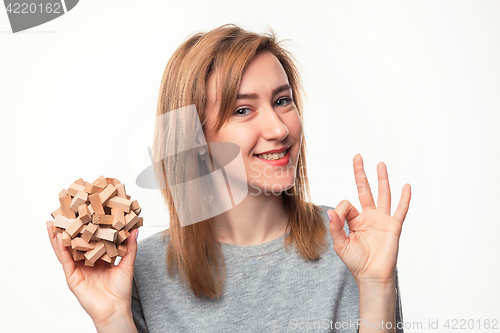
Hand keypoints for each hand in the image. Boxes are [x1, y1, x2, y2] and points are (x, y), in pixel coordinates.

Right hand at [46, 220, 138, 327]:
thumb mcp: (127, 264)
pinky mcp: (72, 277)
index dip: (87, 226)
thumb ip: (130, 247)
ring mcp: (77, 269)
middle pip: (75, 242)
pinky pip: (65, 261)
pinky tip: (58, 237)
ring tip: (53, 222)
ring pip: (65, 250)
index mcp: (98, 258)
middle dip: (68, 229)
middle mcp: (86, 262)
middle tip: (63, 213)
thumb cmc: (121, 290)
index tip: (85, 211)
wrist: (115, 309)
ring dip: (58, 236)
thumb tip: (135, 230)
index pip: (90, 239)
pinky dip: (61, 249)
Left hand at [328, 154, 410, 287]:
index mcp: (355, 220)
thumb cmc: (356, 262)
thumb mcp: (340, 244)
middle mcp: (369, 216)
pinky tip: (406, 186)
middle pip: (365, 190)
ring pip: (382, 195)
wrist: (372, 276)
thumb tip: (330, 211)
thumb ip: (336, 227)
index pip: (347, 203)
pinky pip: (400, 210)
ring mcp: (382, 220)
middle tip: (358, 156)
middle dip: (361, 173)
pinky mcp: (393, 226)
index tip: (338, 219)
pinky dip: (404, 198)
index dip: (341, 209)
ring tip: (380, 164)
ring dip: (381, 179)